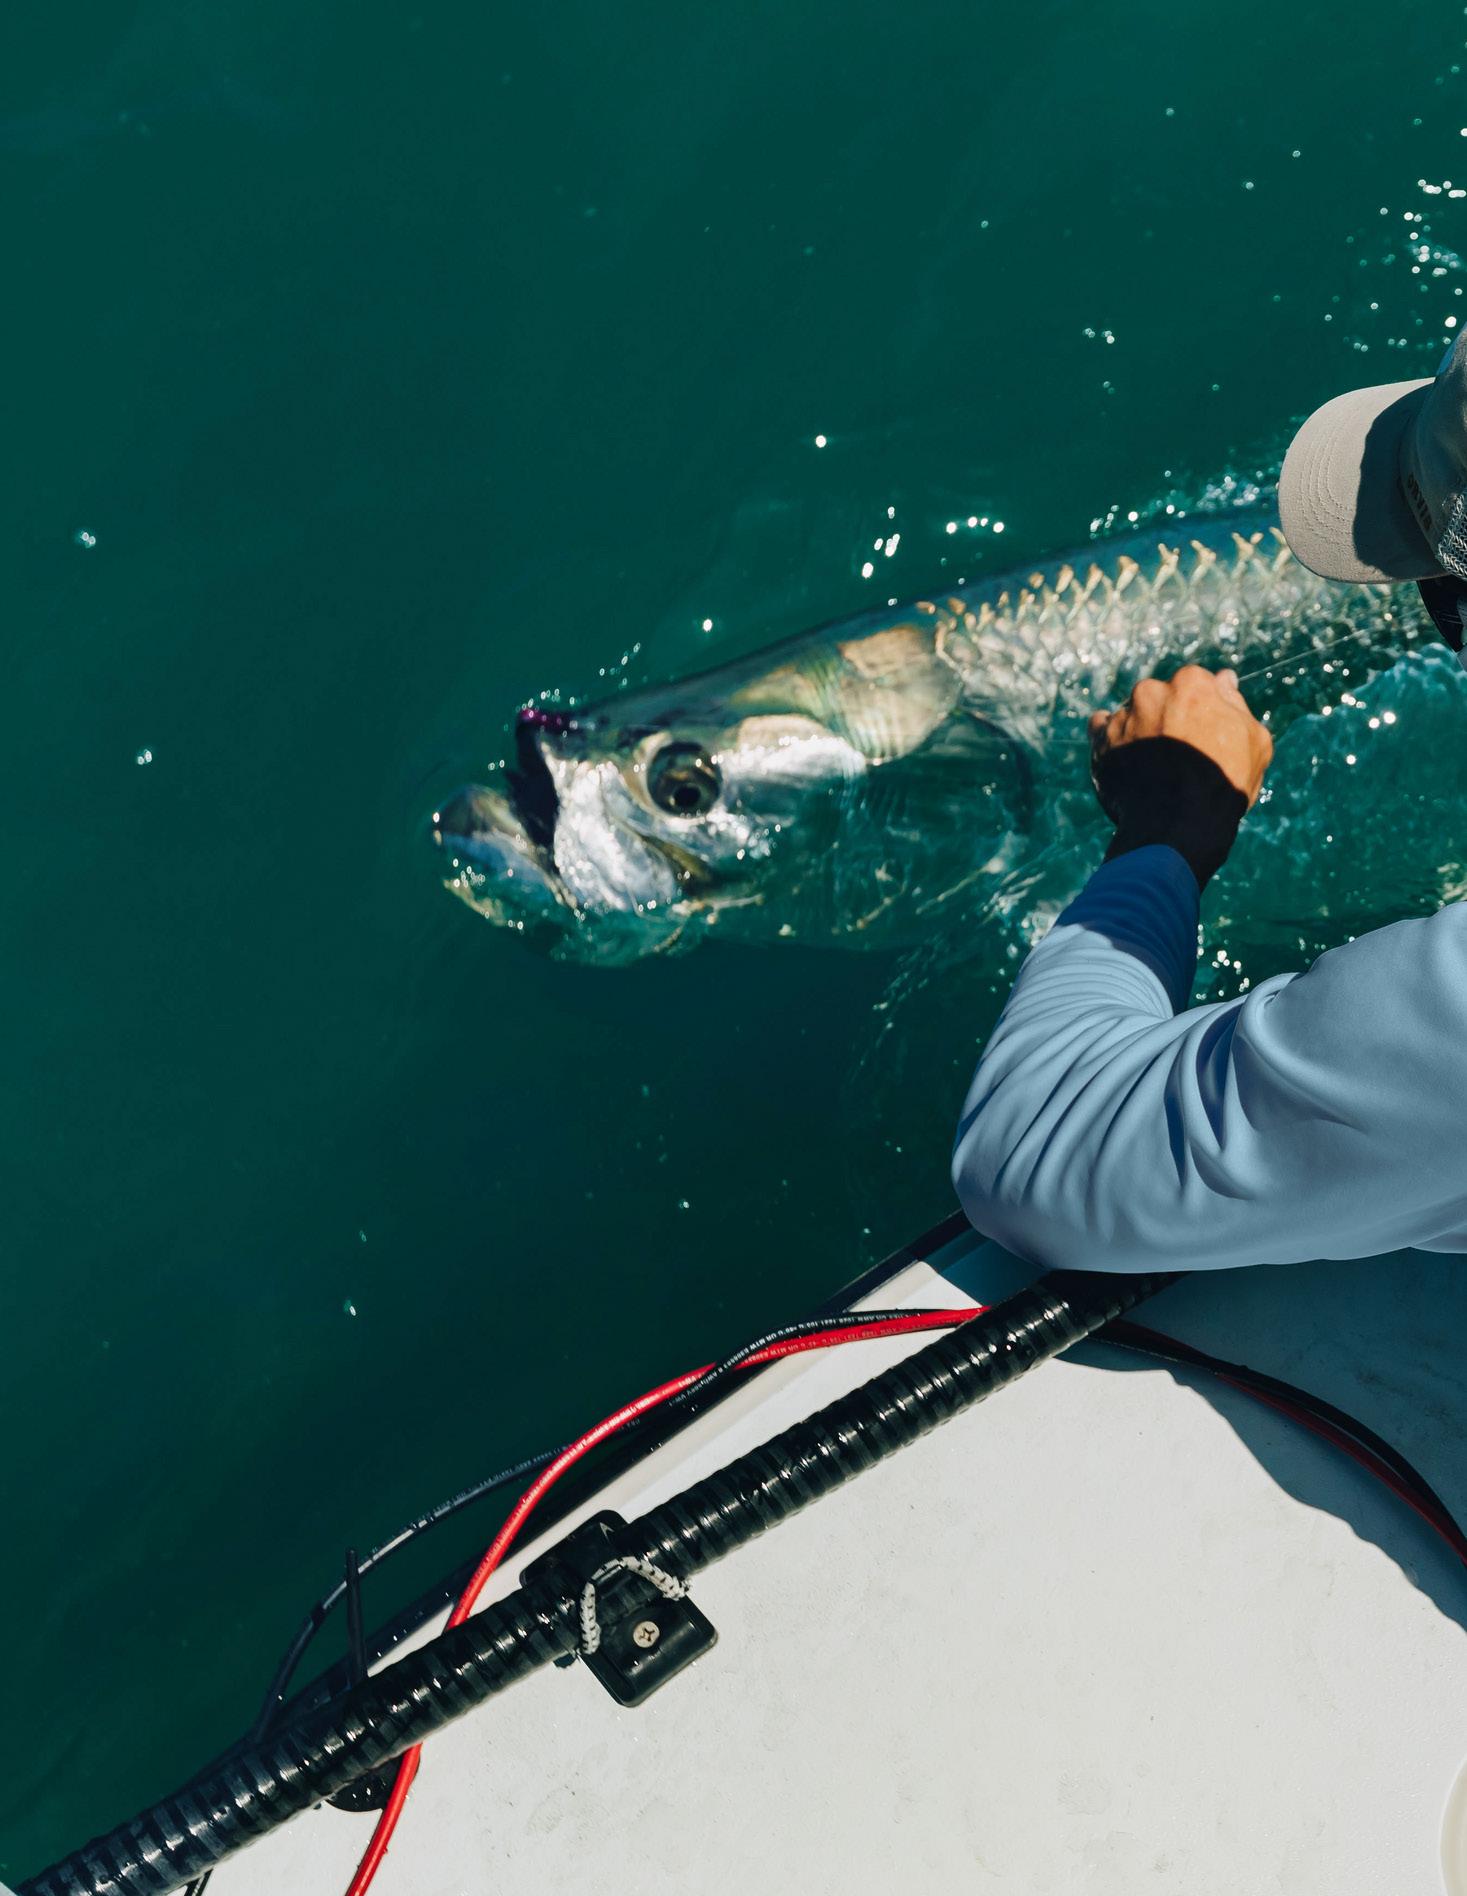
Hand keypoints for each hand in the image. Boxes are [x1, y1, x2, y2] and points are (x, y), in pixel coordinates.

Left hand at [1087, 665, 1274, 888]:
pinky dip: (1110, 739)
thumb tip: (1224, 679)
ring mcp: (1123, 716)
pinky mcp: (1100, 741)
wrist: (1179, 825)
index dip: (1200, 713)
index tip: (1204, 735)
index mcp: (1191, 683)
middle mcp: (1152, 691)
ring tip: (1154, 767)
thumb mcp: (1253, 741)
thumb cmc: (1223, 783)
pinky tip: (1125, 756)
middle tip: (1179, 755)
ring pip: (1133, 714)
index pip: (1195, 687)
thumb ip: (1234, 704)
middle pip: (1161, 698)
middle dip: (1168, 719)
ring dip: (1141, 730)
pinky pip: (1101, 729)